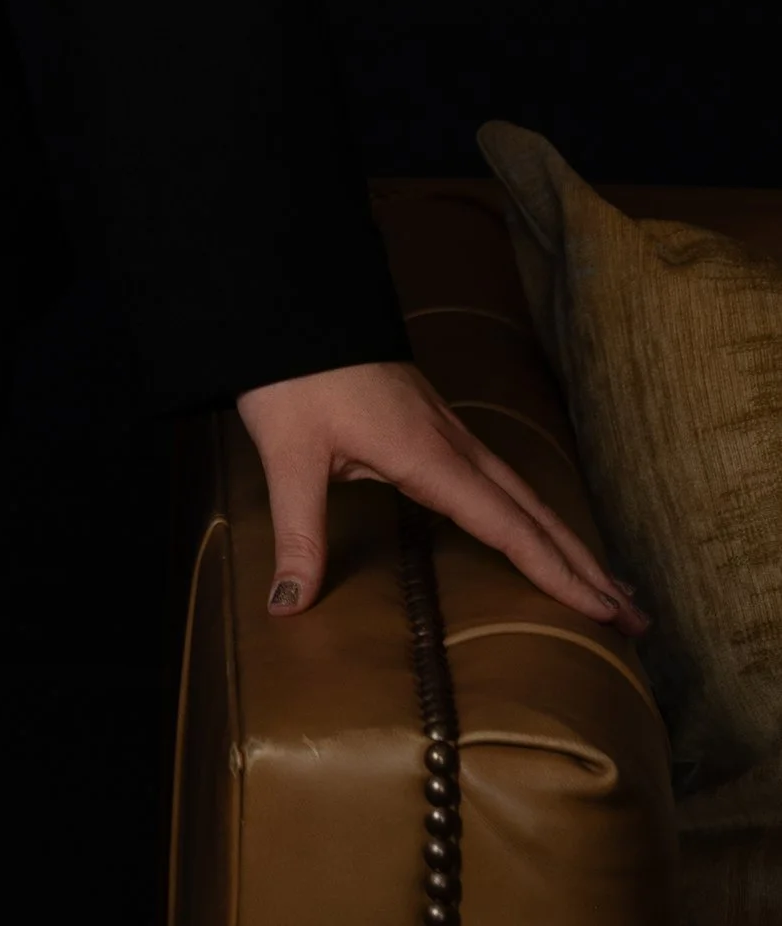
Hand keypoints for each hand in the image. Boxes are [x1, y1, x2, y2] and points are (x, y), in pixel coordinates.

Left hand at [235, 358, 648, 634]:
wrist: (293, 307)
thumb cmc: (293, 379)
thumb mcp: (288, 457)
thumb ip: (299, 535)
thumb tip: (289, 608)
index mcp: (429, 457)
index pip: (508, 526)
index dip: (556, 573)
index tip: (602, 611)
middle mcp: (453, 445)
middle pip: (536, 514)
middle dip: (587, 567)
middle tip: (637, 618)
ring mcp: (450, 432)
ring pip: (526, 495)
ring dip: (570, 542)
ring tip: (612, 587)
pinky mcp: (436, 425)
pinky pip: (503, 479)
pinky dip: (536, 514)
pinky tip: (540, 529)